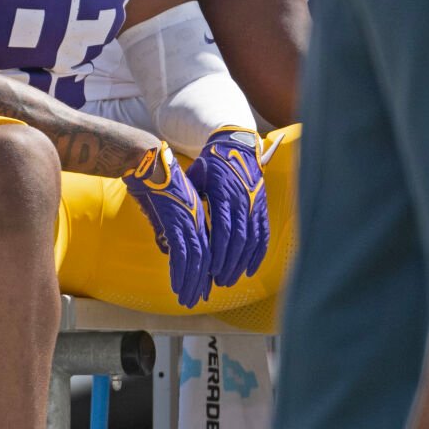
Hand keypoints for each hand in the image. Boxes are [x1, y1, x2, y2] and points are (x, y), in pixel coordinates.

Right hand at [123, 142, 211, 308]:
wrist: (143, 158)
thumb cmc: (150, 178)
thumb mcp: (162, 206)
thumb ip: (166, 226)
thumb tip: (166, 246)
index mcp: (197, 214)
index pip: (207, 248)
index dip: (206, 271)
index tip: (204, 288)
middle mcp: (197, 218)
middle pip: (206, 257)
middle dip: (201, 282)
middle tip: (197, 300)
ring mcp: (188, 219)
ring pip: (197, 259)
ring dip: (192, 281)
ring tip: (187, 299)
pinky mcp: (176, 220)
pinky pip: (182, 253)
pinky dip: (181, 272)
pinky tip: (177, 286)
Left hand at [187, 128, 269, 286]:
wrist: (235, 146)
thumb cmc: (208, 164)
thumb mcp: (193, 178)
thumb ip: (185, 201)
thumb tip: (165, 224)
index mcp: (222, 193)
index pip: (222, 228)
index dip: (218, 251)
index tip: (210, 270)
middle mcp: (241, 200)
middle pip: (238, 238)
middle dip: (228, 263)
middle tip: (217, 283)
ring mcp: (255, 204)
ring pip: (251, 240)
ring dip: (241, 263)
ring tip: (228, 280)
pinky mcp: (262, 208)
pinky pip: (262, 234)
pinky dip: (257, 254)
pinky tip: (249, 270)